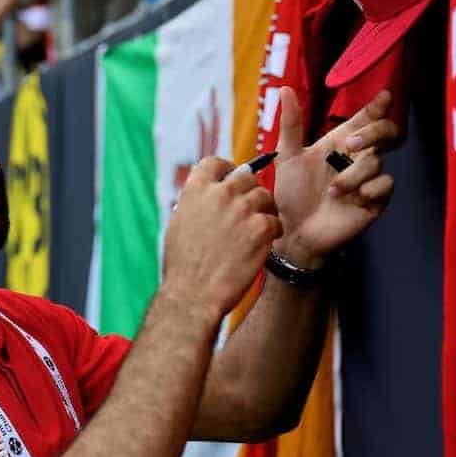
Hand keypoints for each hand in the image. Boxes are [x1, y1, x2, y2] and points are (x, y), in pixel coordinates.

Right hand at [161, 156, 283, 317]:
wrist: (194, 294)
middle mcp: (220, 193)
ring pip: (265, 197)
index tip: (231, 180)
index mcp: (196, 190)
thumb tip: (208, 195)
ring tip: (258, 230)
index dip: (227, 170)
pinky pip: (276, 221)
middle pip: (247, 177)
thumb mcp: (179, 224)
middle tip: (250, 211)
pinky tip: (265, 244)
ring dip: (264, 211)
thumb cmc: (183, 266)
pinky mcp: (261, 228)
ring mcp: (243, 209)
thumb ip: (196, 203)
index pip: (216, 163)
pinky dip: (273, 232)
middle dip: (249, 191)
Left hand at [272, 87, 398, 266]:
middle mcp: (357, 158)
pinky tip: (356, 197)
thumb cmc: (292, 195)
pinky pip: (385, 185)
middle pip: (384, 132)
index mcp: (340, 143)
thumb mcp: (287, 157)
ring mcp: (367, 179)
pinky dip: (371, 188)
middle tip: (351, 144)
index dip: (376, 106)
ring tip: (332, 191)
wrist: (293, 231)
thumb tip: (284, 89)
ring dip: (354, 174)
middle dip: (373, 132)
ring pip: (377, 162)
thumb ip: (291, 124)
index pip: (365, 118)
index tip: (382, 97)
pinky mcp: (374, 201)